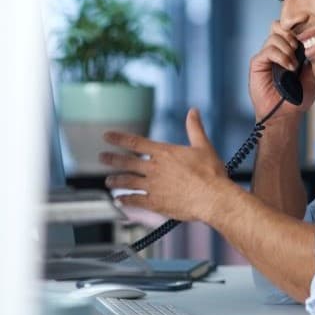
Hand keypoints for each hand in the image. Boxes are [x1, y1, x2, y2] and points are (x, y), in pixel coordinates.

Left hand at [99, 108, 236, 222]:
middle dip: (112, 159)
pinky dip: (125, 201)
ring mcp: (153, 186)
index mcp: (164, 153)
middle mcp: (155, 168)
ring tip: (108, 181)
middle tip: (102, 158)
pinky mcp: (156, 203)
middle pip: (127, 162)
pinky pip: (135, 201)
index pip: (135, 143)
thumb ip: (195, 128)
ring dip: (116, 181)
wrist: (213, 197)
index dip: (119, 138)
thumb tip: (193, 111)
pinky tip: (119, 201)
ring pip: (128, 182)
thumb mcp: (203, 146)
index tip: (107, 136)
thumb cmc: (210, 173)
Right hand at [248, 21, 314, 119]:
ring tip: (294, 65)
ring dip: (287, 49)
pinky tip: (289, 67)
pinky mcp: (257, 63)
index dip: (298, 27)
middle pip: (278, 26)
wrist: (286, 114)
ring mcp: (266, 56)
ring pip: (274, 37)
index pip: (289, 28)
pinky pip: (267, 51)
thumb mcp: (314, 74)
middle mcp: (276, 50)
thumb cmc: (298, 97)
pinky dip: (280, 56)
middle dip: (291, 34)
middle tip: (299, 49)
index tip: (309, 35)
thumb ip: (314, 57)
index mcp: (288, 50)